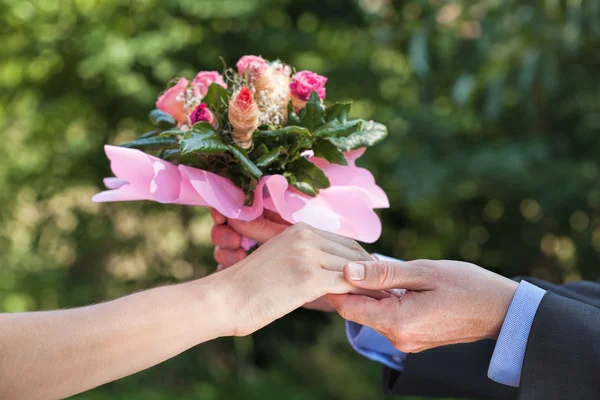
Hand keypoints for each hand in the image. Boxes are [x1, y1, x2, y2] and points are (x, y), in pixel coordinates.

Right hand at [210, 209, 371, 310]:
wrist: (225, 298)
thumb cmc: (248, 285)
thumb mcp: (278, 259)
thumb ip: (305, 258)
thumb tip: (330, 272)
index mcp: (299, 229)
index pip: (343, 241)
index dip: (360, 258)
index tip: (373, 274)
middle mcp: (306, 236)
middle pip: (353, 252)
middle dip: (371, 270)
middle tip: (386, 287)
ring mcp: (308, 255)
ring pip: (354, 268)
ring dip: (372, 284)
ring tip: (386, 297)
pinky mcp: (309, 277)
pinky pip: (347, 285)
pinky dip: (363, 295)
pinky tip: (371, 305)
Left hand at [327, 260, 517, 352]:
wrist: (502, 311)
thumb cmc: (468, 286)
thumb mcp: (424, 271)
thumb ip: (383, 273)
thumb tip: (348, 271)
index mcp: (398, 322)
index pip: (349, 308)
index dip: (335, 286)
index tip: (331, 264)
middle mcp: (398, 338)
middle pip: (358, 311)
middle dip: (352, 286)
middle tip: (354, 258)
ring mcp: (406, 341)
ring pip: (373, 314)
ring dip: (370, 292)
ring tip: (375, 266)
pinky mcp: (413, 338)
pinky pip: (388, 318)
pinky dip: (384, 300)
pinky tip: (391, 282)